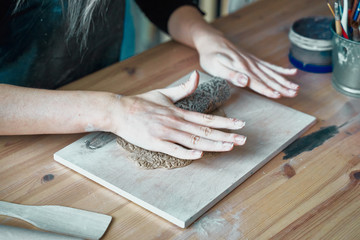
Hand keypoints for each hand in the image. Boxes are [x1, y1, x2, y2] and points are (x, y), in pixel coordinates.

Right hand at [109, 71, 245, 159]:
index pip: (207, 118)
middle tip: (243, 140)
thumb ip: (183, 88)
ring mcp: (166, 133)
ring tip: (230, 147)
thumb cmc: (141, 103)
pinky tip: (200, 155)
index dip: (225, 122)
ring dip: (213, 145)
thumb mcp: (164, 93)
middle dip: (226, 135)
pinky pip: (174, 149)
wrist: (119, 111)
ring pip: (194, 141)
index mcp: (179, 112)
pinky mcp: (155, 143)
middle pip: (205, 131)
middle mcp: (176, 122)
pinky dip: (187, 153)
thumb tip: (197, 75)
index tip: (240, 124)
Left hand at [194, 32, 298, 97]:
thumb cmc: (211, 56)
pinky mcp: (253, 60)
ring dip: (284, 81)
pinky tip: (292, 72)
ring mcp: (253, 62)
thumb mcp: (216, 67)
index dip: (267, 89)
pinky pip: (270, 65)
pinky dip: (281, 69)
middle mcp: (250, 65)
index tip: (279, 95)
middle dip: (281, 87)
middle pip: (268, 78)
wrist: (212, 41)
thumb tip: (246, 82)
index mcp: (242, 69)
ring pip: (272, 73)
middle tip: (294, 94)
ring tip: (296, 88)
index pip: (257, 82)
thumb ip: (231, 75)